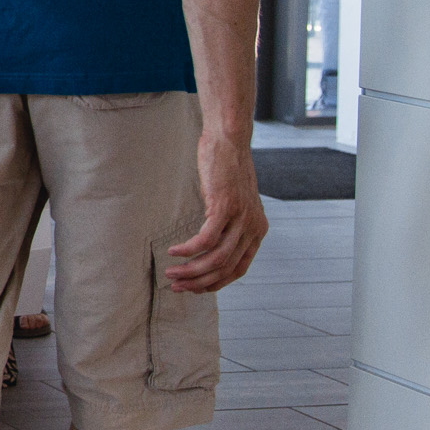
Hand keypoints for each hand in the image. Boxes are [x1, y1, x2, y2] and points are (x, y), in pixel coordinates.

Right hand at [165, 132, 265, 292]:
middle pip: (225, 268)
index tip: (195, 288)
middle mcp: (253, 228)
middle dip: (199, 282)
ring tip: (171, 273)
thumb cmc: (227, 169)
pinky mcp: (224, 207)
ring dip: (191, 270)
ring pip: (215, 258)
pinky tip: (174, 251)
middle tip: (177, 285)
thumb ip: (229, 224)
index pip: (238, 269)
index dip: (215, 283)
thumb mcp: (235, 202)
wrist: (230, 141)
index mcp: (258, 230)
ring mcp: (240, 218)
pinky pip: (205, 239)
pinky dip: (188, 250)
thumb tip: (209, 244)